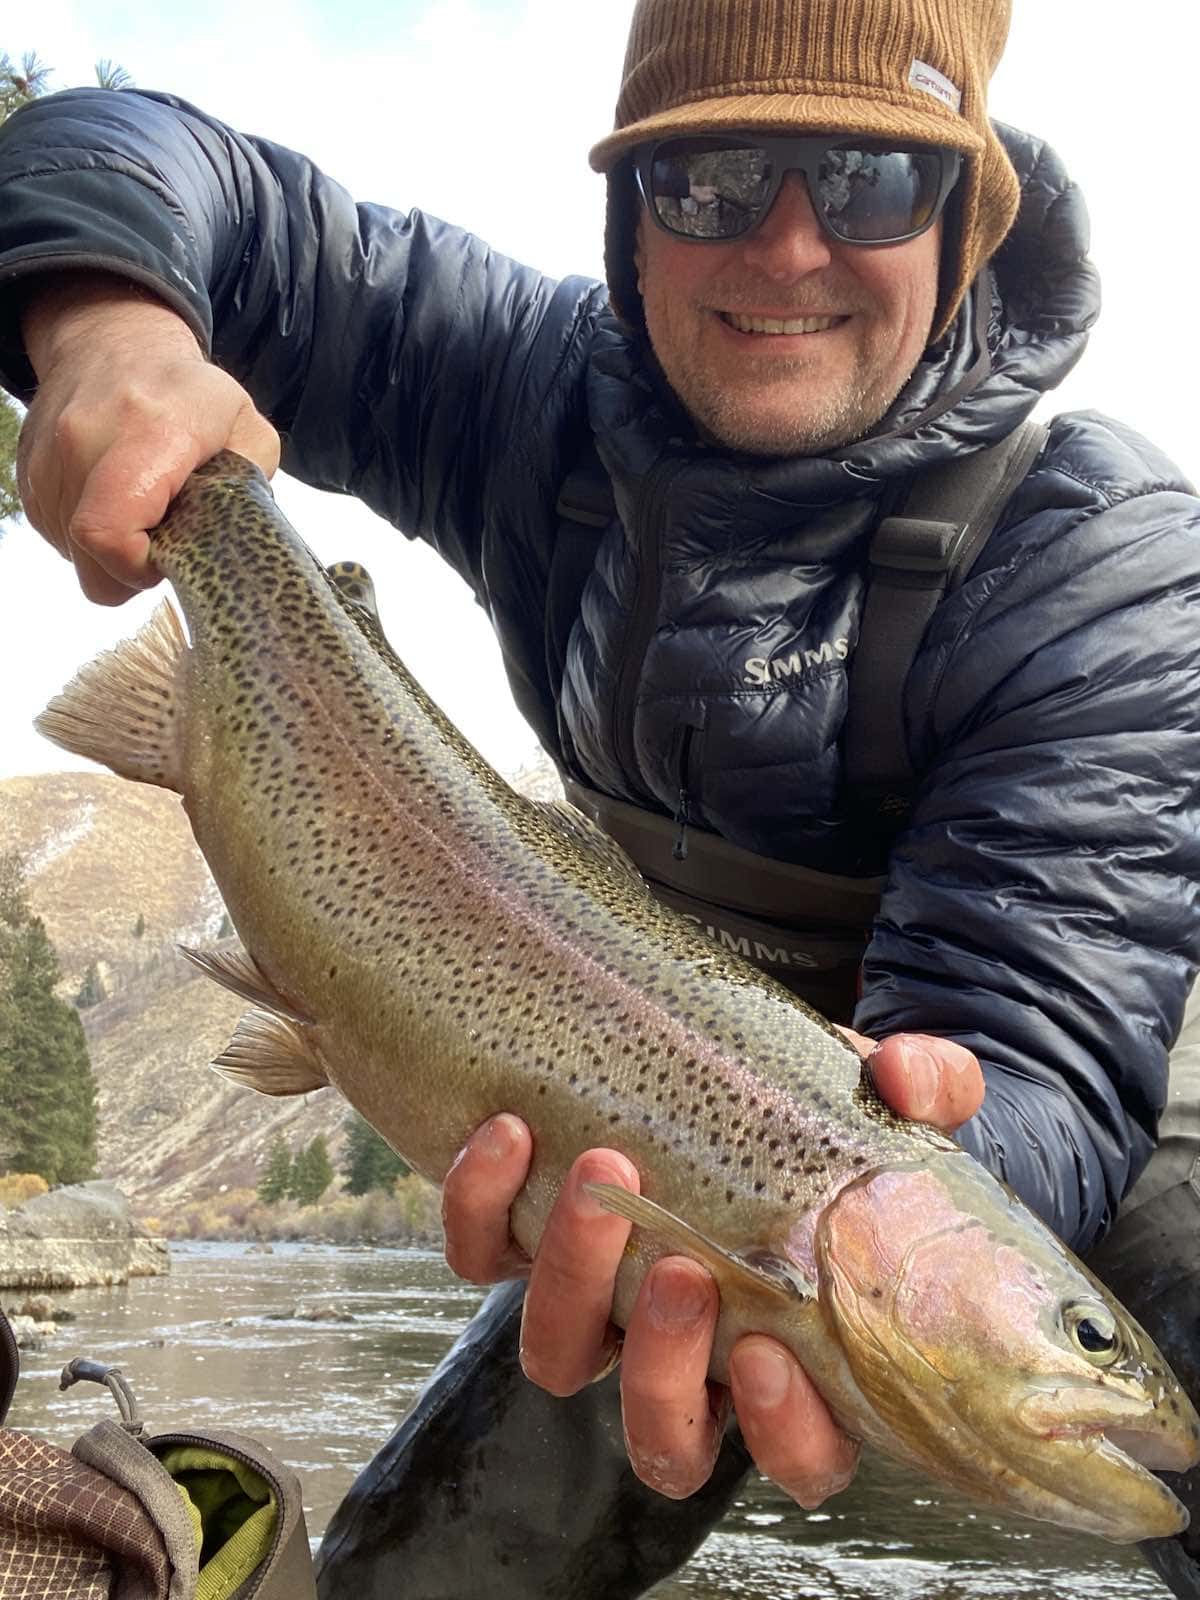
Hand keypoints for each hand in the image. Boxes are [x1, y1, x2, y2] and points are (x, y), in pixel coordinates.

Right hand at [17, 272, 279, 603]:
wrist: (112, 341)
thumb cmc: (187, 392)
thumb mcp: (245, 427)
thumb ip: (250, 486)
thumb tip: (233, 536)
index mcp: (148, 433)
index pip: (110, 532)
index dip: (139, 566)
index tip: (169, 556)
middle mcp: (83, 443)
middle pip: (92, 558)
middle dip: (132, 570)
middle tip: (164, 542)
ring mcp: (48, 462)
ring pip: (74, 556)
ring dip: (111, 553)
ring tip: (142, 512)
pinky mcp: (29, 478)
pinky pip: (59, 538)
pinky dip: (89, 537)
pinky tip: (116, 503)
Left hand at [442, 1031, 983, 1503]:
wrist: (737, 1073)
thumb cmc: (825, 1116)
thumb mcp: (890, 1098)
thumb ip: (923, 1086)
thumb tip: (904, 1076)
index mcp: (796, 1350)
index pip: (801, 1455)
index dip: (783, 1434)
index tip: (772, 1356)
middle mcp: (691, 1353)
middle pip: (663, 1432)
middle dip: (661, 1366)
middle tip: (680, 1268)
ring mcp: (600, 1305)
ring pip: (558, 1360)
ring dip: (569, 1281)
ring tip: (600, 1178)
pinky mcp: (524, 1244)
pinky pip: (480, 1256)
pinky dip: (480, 1203)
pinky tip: (508, 1130)